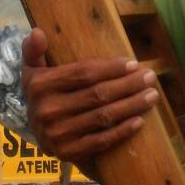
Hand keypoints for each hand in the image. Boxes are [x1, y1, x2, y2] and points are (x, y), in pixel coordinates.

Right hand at [21, 27, 159, 165]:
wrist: (37, 134)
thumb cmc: (42, 95)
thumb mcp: (32, 71)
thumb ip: (33, 50)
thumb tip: (38, 32)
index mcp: (40, 86)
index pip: (83, 73)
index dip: (111, 68)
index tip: (133, 63)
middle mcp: (47, 110)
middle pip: (98, 94)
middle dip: (128, 84)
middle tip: (150, 77)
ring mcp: (58, 134)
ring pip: (103, 116)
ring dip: (132, 105)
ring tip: (152, 95)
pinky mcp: (68, 153)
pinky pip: (101, 141)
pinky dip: (122, 131)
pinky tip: (139, 121)